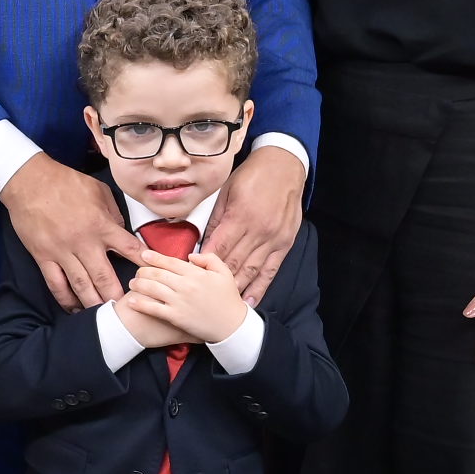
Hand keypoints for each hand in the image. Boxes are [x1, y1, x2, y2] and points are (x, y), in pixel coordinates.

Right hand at [1, 156, 144, 310]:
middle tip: (127, 310)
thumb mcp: (98, 191)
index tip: (154, 276)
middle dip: (117, 297)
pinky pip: (56, 284)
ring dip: (93, 303)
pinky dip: (65, 299)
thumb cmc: (65, 182)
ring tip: (104, 317)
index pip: (129, 248)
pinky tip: (74, 309)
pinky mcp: (43, 256)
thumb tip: (122, 230)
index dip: (144, 264)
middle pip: (104, 277)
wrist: (29, 181)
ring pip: (81, 286)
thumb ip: (114, 213)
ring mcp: (62, 252)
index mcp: (101, 225)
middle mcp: (84, 242)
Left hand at [122, 248, 248, 345]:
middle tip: (137, 270)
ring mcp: (179, 301)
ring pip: (152, 288)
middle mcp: (185, 285)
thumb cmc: (229, 299)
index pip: (170, 262)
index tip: (144, 255)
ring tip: (132, 283)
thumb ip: (209, 259)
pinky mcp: (175, 317)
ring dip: (139, 284)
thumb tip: (190, 256)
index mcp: (196, 274)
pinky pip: (153, 308)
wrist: (232, 326)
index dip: (154, 257)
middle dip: (143, 270)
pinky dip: (141, 303)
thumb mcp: (224, 273)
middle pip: (157, 274)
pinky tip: (132, 301)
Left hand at [210, 148, 304, 297]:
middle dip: (215, 283)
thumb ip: (216, 220)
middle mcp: (258, 230)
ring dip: (236, 290)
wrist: (284, 166)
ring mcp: (273, 239)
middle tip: (200, 299)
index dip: (202, 265)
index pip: (218, 248)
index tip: (189, 279)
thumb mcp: (227, 192)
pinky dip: (261, 287)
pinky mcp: (285, 243)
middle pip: (233, 263)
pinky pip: (271, 270)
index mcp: (240, 216)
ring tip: (222, 307)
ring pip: (251, 270)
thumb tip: (202, 244)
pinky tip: (251, 300)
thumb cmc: (253, 176)